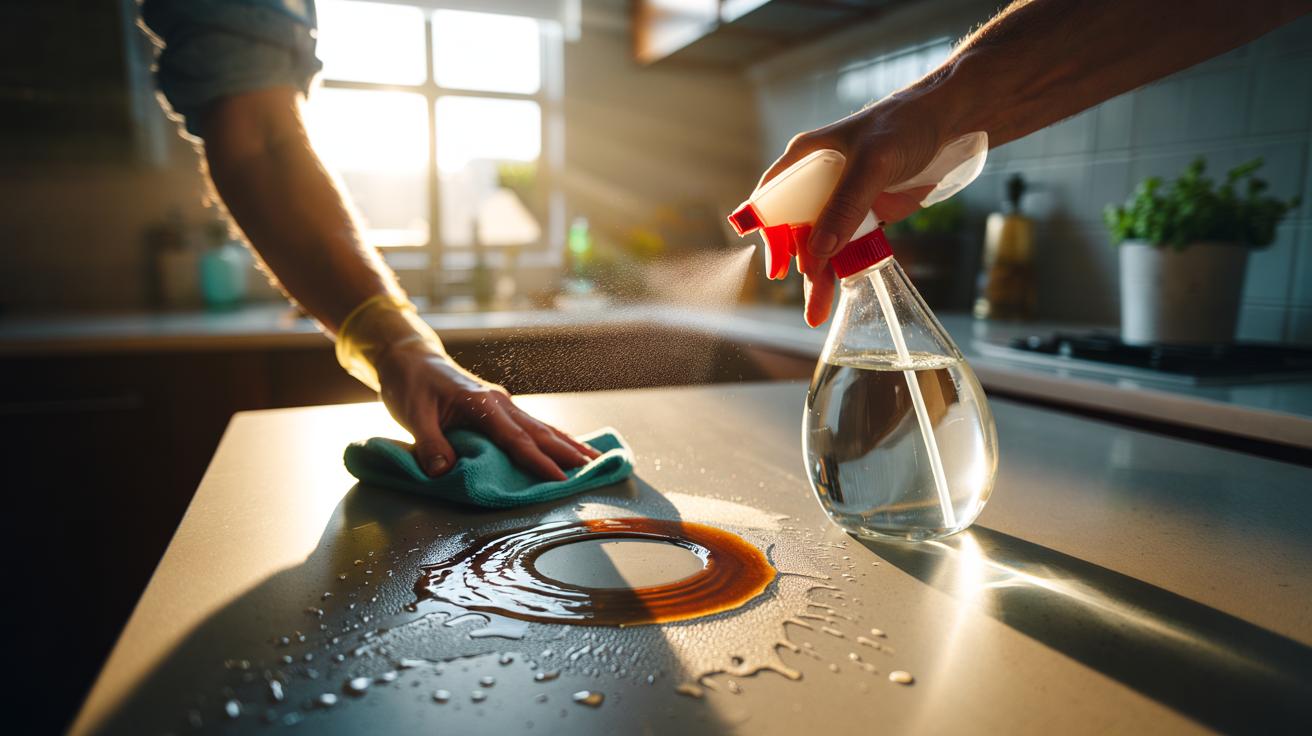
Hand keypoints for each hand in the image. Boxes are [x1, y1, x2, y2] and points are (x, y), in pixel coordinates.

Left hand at [374, 343, 599, 479]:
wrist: (410, 358)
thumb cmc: (410, 384)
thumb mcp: (412, 415)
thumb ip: (429, 444)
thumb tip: (443, 472)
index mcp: (481, 403)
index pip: (515, 438)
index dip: (538, 461)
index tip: (560, 479)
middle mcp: (498, 401)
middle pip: (539, 431)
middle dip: (567, 452)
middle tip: (593, 469)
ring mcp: (502, 402)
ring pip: (541, 426)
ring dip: (567, 443)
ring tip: (593, 459)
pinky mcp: (499, 407)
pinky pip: (531, 424)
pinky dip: (552, 436)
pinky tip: (566, 445)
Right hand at [758, 91, 945, 326]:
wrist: (947, 122)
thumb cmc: (904, 126)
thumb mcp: (873, 163)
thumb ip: (846, 204)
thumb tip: (819, 250)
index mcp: (806, 159)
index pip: (773, 199)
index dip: (768, 231)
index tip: (776, 262)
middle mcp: (818, 181)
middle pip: (796, 229)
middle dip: (798, 264)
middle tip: (806, 292)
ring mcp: (841, 199)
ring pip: (821, 243)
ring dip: (818, 277)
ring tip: (816, 313)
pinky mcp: (864, 213)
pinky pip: (847, 246)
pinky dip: (842, 270)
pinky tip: (838, 293)